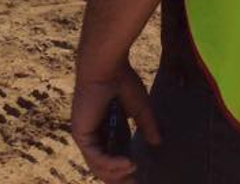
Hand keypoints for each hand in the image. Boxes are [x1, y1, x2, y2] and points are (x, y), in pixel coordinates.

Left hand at [70, 62, 161, 182]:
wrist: (106, 66)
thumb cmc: (122, 80)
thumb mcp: (140, 108)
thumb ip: (146, 126)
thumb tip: (157, 143)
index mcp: (106, 127)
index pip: (112, 155)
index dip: (124, 168)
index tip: (139, 176)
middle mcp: (94, 134)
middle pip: (103, 166)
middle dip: (119, 177)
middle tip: (135, 183)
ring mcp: (86, 136)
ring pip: (98, 165)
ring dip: (116, 172)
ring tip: (134, 172)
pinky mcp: (82, 135)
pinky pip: (96, 157)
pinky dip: (112, 164)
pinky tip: (128, 163)